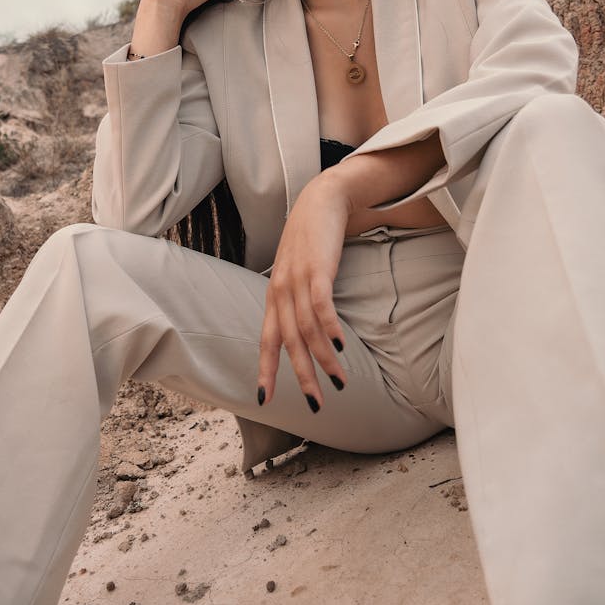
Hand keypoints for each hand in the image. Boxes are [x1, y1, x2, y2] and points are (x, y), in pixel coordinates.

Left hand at [258, 172, 350, 411]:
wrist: (321, 199)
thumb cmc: (310, 239)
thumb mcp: (296, 272)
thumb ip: (297, 300)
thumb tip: (304, 331)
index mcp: (274, 296)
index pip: (266, 340)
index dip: (265, 370)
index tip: (263, 401)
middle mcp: (281, 291)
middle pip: (288, 343)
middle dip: (301, 376)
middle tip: (315, 405)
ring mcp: (298, 279)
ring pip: (307, 330)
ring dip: (324, 358)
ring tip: (340, 381)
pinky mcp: (317, 268)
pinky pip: (321, 305)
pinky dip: (330, 328)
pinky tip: (342, 345)